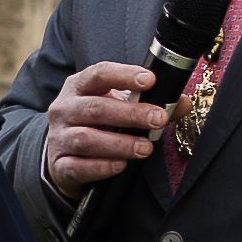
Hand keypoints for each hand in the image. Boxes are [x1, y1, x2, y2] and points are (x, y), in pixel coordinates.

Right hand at [41, 62, 168, 201]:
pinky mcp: (59, 164)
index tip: (150, 81)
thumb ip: (150, 104)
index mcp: (79, 86)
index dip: (124, 75)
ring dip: (119, 143)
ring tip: (145, 148)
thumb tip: (182, 104)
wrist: (63, 154)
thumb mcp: (118, 106)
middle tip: (158, 119)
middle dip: (130, 114)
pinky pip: (78, 167)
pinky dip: (101, 167)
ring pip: (86, 139)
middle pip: (95, 108)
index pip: (99, 74)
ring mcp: (59, 137)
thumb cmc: (96, 124)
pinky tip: (121, 165)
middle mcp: (64, 109)